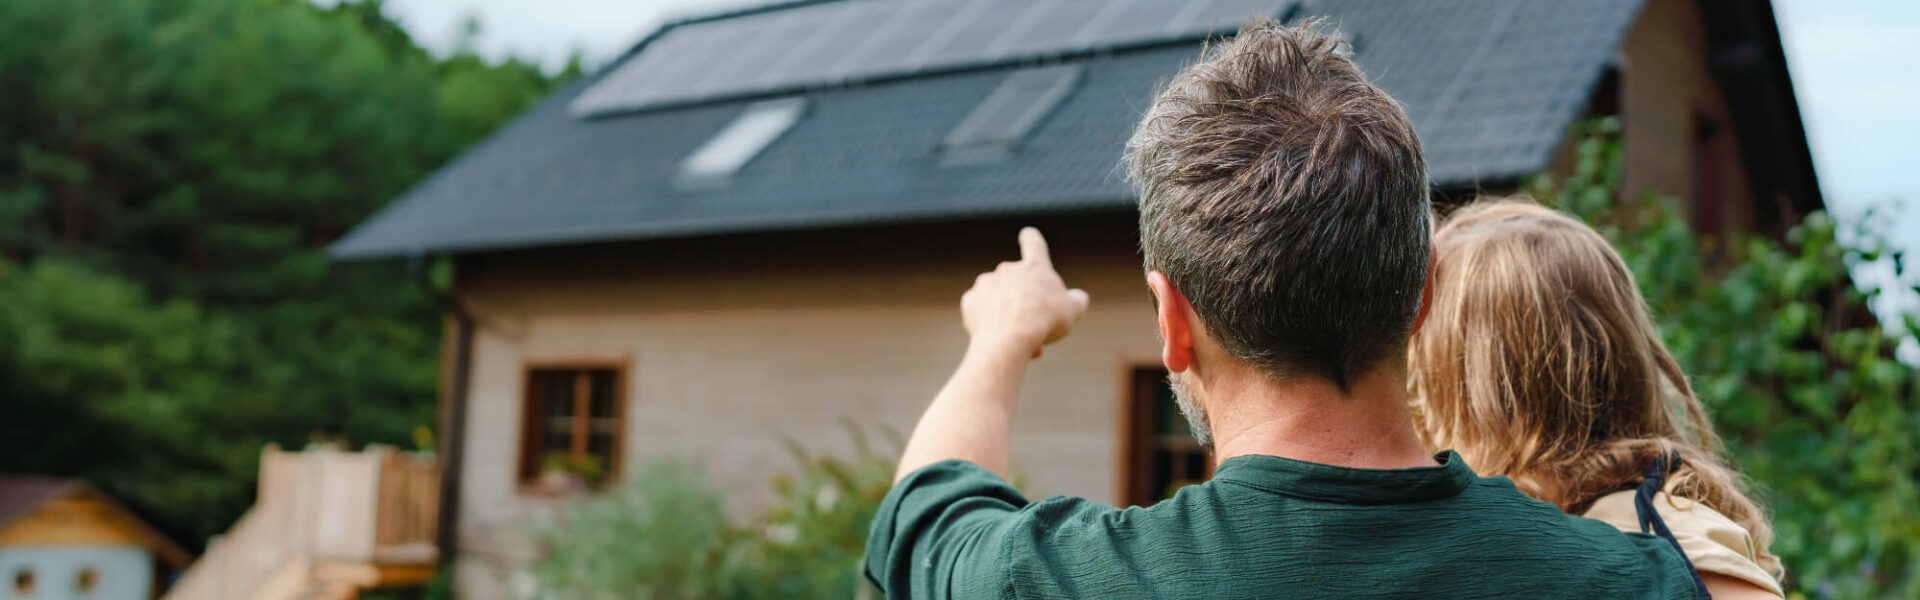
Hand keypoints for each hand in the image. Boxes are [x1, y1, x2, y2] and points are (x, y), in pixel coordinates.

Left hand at [960, 228, 1090, 358]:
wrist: (1009, 339)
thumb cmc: (1044, 322)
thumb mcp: (1073, 311)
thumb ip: (1077, 300)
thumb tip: (1077, 298)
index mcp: (1034, 267)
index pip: (1033, 243)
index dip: (1031, 239)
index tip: (1027, 235)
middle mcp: (1007, 269)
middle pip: (1017, 283)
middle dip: (1024, 302)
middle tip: (1033, 326)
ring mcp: (986, 283)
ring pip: (998, 299)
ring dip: (1007, 314)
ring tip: (1017, 337)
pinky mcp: (970, 301)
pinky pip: (981, 310)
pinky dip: (989, 322)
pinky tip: (998, 335)